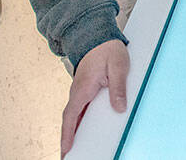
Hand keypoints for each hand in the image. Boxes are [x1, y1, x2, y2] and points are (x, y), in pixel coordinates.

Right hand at [61, 39, 129, 155]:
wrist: (99, 36)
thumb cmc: (107, 48)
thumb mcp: (118, 65)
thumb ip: (118, 86)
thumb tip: (119, 107)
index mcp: (83, 87)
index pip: (70, 115)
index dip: (67, 134)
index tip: (66, 150)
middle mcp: (78, 91)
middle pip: (70, 120)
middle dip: (68, 139)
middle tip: (71, 155)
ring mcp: (80, 91)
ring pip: (74, 116)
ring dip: (74, 132)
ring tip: (80, 149)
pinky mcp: (86, 90)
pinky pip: (81, 109)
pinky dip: (80, 122)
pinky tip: (86, 131)